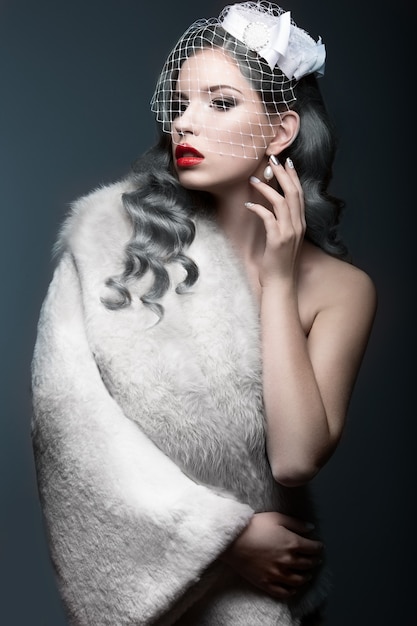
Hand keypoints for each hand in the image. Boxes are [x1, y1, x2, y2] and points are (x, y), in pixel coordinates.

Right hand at [220, 511, 322, 599]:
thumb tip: (311, 528)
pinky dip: (292, 591)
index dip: (318, 547)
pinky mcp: (267, 583)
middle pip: (308, 564)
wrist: (232, 540)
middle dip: (314, 561)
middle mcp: (288, 561)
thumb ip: (296, 523)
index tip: (319, 546)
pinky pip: (284, 592)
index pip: (313, 549)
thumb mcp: (276, 517)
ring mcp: (277, 574)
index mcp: (292, 543)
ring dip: (306, 576)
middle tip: (316, 559)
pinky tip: (294, 587)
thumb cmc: (254, 525)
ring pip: (299, 580)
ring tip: (308, 573)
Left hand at [247, 157, 304, 286]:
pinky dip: (258, 208)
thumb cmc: (279, 262)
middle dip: (283, 173)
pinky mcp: (278, 240)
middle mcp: (298, 225)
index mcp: (301, 223)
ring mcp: (289, 232)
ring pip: (281, 202)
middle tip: (272, 159)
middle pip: (293, 192)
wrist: (281, 283)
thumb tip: (272, 206)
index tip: (286, 161)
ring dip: (267, 188)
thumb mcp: (284, 238)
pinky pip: (268, 218)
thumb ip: (282, 222)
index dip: (293, 176)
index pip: (299, 194)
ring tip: (254, 179)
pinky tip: (249, 204)